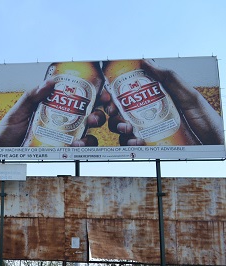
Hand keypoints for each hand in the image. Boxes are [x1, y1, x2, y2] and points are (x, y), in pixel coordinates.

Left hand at [0, 79, 105, 146]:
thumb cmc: (6, 134)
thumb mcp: (17, 112)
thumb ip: (31, 97)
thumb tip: (49, 82)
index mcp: (53, 110)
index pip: (76, 101)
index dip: (92, 96)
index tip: (102, 93)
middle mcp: (60, 125)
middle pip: (87, 117)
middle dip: (99, 114)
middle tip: (95, 115)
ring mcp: (61, 140)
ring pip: (87, 134)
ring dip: (92, 132)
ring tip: (87, 131)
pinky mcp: (59, 154)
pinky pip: (76, 151)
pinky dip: (81, 146)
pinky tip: (76, 145)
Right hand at [103, 59, 223, 145]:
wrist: (215, 144)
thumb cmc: (207, 119)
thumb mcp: (189, 95)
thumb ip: (169, 79)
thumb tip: (147, 61)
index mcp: (156, 100)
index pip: (131, 94)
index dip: (116, 94)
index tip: (108, 94)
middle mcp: (150, 115)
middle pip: (122, 111)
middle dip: (113, 111)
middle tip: (113, 112)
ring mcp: (149, 131)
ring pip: (123, 128)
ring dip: (119, 127)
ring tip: (126, 128)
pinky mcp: (151, 146)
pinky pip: (132, 145)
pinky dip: (130, 143)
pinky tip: (136, 142)